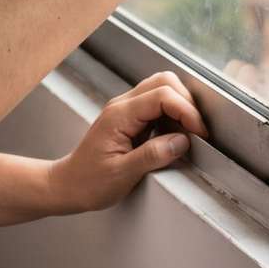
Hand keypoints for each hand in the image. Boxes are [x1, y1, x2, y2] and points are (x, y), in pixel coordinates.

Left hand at [46, 72, 206, 212]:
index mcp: (119, 115)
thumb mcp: (121, 175)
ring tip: (190, 132)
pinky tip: (177, 133)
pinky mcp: (131, 118)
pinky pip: (157, 104)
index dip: (186, 111)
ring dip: (181, 106)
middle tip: (198, 131)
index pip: (161, 96)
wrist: (69, 185)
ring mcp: (126, 110)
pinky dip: (173, 114)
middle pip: (164, 82)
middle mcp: (122, 106)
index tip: (199, 133)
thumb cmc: (88, 182)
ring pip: (162, 88)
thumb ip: (152, 156)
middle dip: (187, 103)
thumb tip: (181, 142)